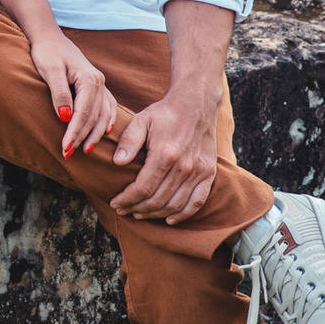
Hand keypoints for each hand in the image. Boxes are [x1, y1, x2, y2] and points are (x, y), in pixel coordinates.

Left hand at [28, 33, 116, 157]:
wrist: (49, 37)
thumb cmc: (46, 52)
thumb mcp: (50, 70)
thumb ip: (59, 93)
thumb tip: (65, 117)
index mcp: (89, 79)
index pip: (83, 113)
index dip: (74, 133)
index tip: (64, 149)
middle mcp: (98, 82)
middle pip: (94, 117)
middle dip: (82, 137)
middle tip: (68, 154)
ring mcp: (100, 84)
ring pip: (103, 114)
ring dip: (95, 134)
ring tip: (86, 150)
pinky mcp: (96, 85)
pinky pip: (108, 106)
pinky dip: (108, 120)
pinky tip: (105, 132)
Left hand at [110, 88, 218, 222]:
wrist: (196, 104)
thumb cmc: (164, 113)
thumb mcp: (141, 120)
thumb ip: (129, 141)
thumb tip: (117, 163)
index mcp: (165, 154)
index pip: (142, 188)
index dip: (126, 200)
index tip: (115, 203)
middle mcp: (184, 166)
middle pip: (157, 200)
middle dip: (136, 209)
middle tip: (123, 210)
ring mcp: (198, 171)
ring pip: (175, 205)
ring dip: (155, 214)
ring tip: (139, 214)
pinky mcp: (209, 173)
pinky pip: (197, 202)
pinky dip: (183, 214)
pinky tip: (169, 219)